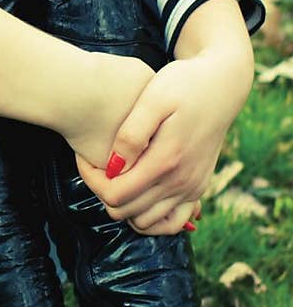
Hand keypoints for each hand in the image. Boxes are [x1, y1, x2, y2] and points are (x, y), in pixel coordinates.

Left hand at [75, 45, 253, 235]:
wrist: (223, 84)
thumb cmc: (184, 84)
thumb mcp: (154, 98)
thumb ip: (132, 135)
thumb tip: (113, 167)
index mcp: (166, 161)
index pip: (114, 194)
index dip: (91, 180)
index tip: (83, 157)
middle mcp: (182, 182)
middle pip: (125, 211)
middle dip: (102, 191)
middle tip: (95, 164)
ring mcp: (192, 189)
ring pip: (144, 222)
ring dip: (123, 204)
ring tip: (115, 175)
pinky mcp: (198, 189)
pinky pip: (170, 223)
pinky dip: (150, 217)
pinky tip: (136, 194)